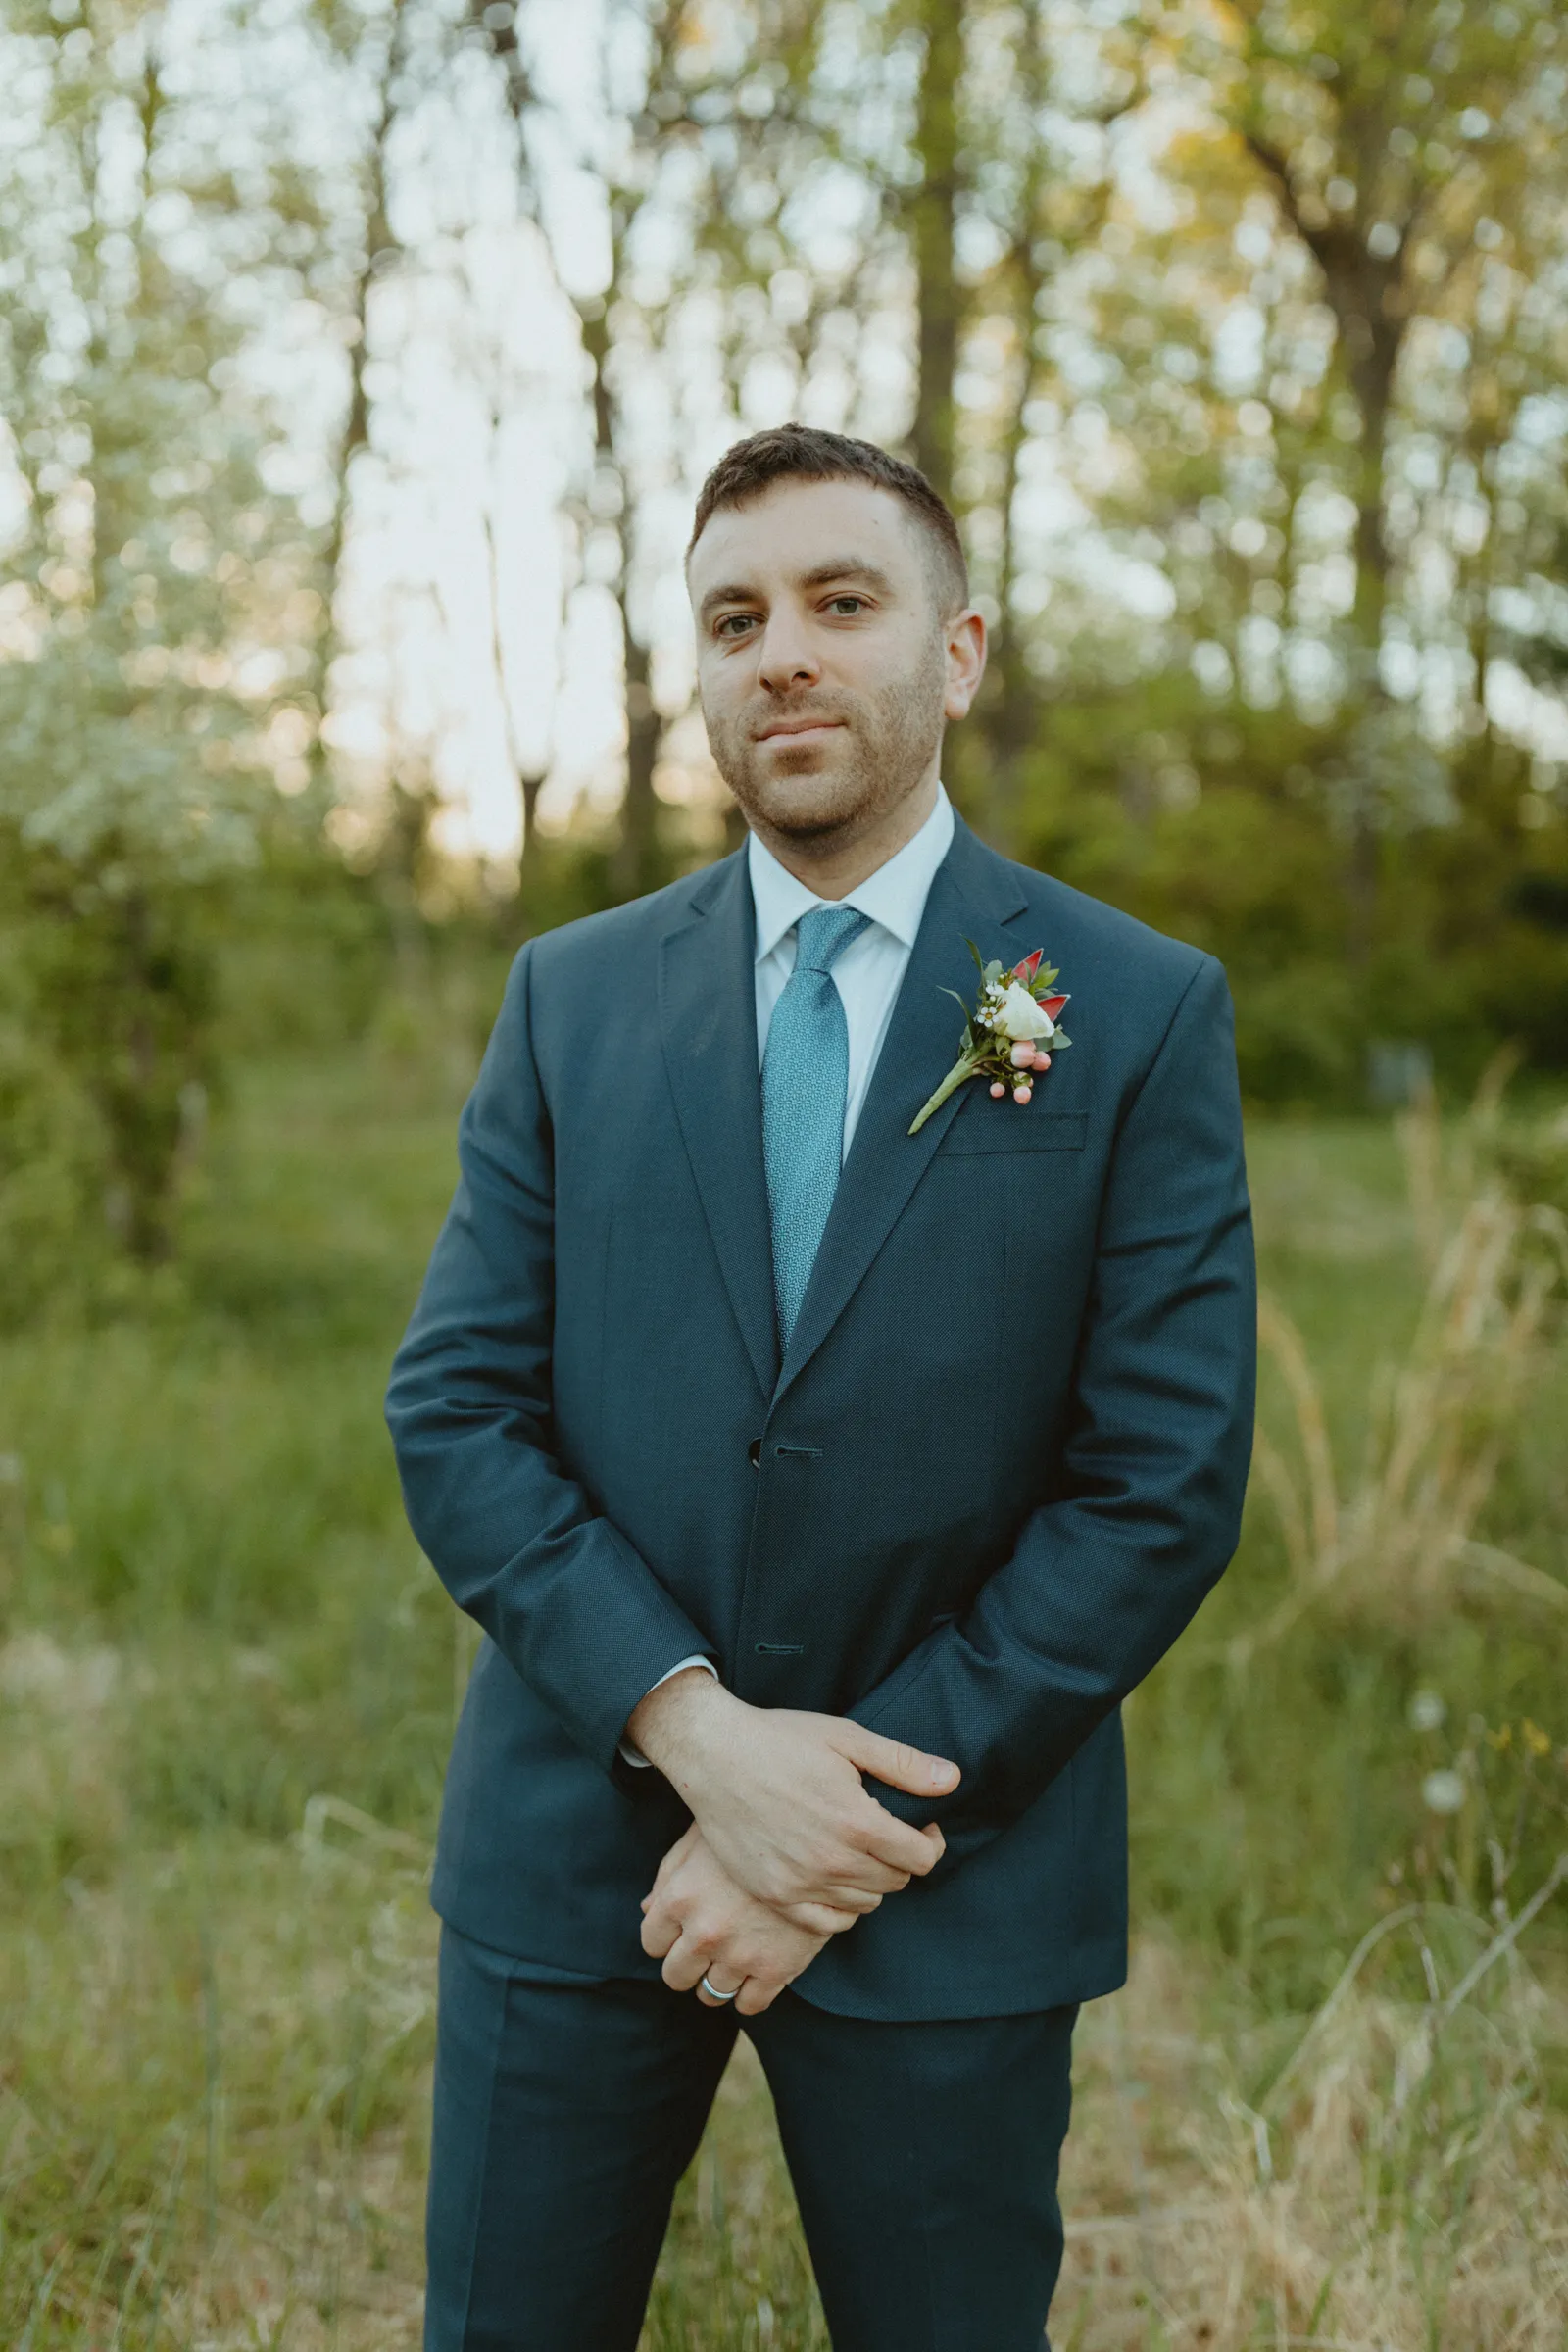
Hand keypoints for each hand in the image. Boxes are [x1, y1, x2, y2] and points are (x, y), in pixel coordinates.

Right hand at [624, 1670, 958, 1916]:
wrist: (713, 1755)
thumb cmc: (781, 1740)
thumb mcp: (846, 1738)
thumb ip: (902, 1764)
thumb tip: (952, 1779)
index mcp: (856, 1822)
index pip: (922, 1858)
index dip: (930, 1840)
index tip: (921, 1824)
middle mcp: (831, 1862)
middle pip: (896, 1882)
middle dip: (903, 1858)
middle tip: (887, 1832)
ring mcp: (800, 1884)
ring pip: (865, 1903)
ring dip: (873, 1880)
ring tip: (858, 1848)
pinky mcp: (774, 1895)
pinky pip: (828, 1923)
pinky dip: (842, 1906)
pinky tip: (836, 1877)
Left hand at [640, 1825, 831, 2014]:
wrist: (815, 1835)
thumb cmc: (751, 1829)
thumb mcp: (701, 1839)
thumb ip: (669, 1875)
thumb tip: (647, 1909)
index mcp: (679, 1898)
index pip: (651, 1942)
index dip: (666, 1936)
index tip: (682, 1929)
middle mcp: (704, 1932)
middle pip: (675, 1976)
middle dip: (686, 1964)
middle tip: (706, 1948)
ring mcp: (740, 1955)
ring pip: (710, 1995)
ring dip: (717, 1980)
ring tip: (732, 1958)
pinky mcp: (776, 1970)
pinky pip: (749, 2005)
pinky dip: (748, 1994)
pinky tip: (755, 1972)